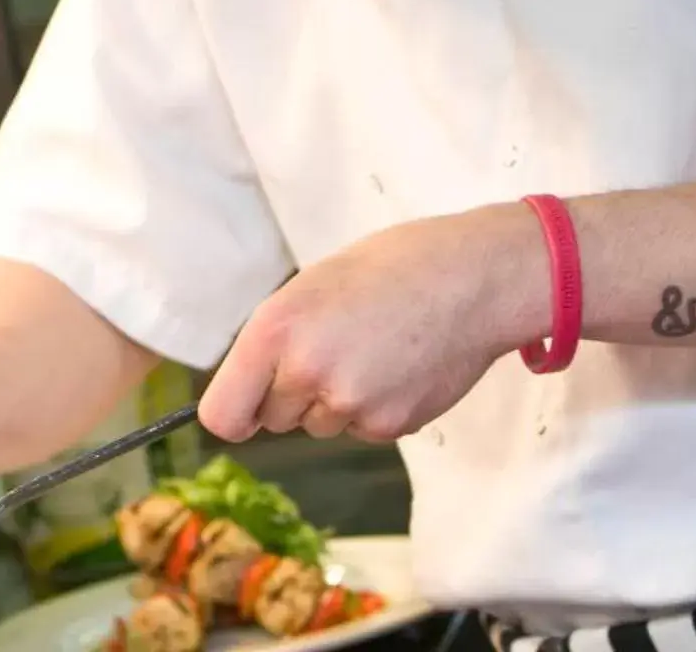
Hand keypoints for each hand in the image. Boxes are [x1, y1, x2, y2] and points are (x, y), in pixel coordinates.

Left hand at [200, 206, 543, 443]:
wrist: (473, 278)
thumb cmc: (392, 267)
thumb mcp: (313, 286)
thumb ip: (277, 338)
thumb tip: (254, 390)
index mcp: (275, 329)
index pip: (222, 415)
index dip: (235, 414)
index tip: (248, 409)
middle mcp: (305, 372)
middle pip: (274, 419)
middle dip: (294, 394)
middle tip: (336, 348)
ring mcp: (349, 404)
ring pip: (319, 424)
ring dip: (336, 401)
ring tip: (374, 350)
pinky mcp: (389, 426)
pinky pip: (362, 428)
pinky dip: (376, 407)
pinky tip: (400, 366)